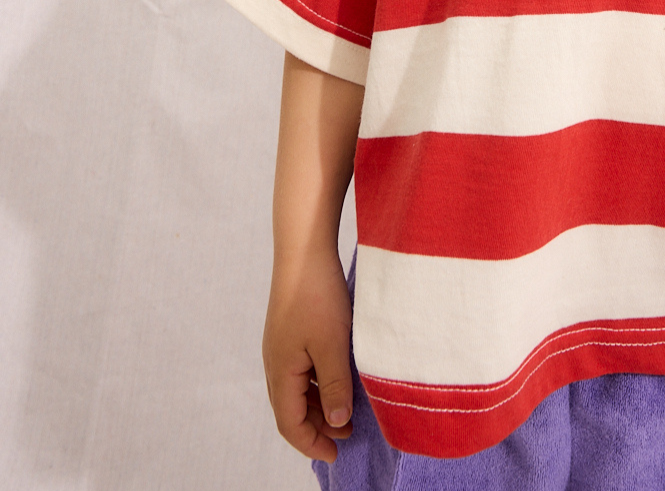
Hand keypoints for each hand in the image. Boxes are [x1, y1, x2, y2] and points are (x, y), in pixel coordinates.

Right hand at [262, 246, 354, 462]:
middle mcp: (275, 362)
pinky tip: (339, 377)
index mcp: (280, 372)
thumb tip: (338, 422)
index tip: (336, 454)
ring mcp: (281, 345)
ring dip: (320, 403)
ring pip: (297, 388)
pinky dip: (318, 382)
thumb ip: (335, 386)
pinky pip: (301, 369)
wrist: (303, 250)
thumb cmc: (317, 296)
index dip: (312, 443)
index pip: (289, 423)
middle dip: (318, 426)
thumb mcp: (332, 346)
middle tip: (348, 434)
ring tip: (348, 409)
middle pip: (291, 408)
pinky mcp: (290, 330)